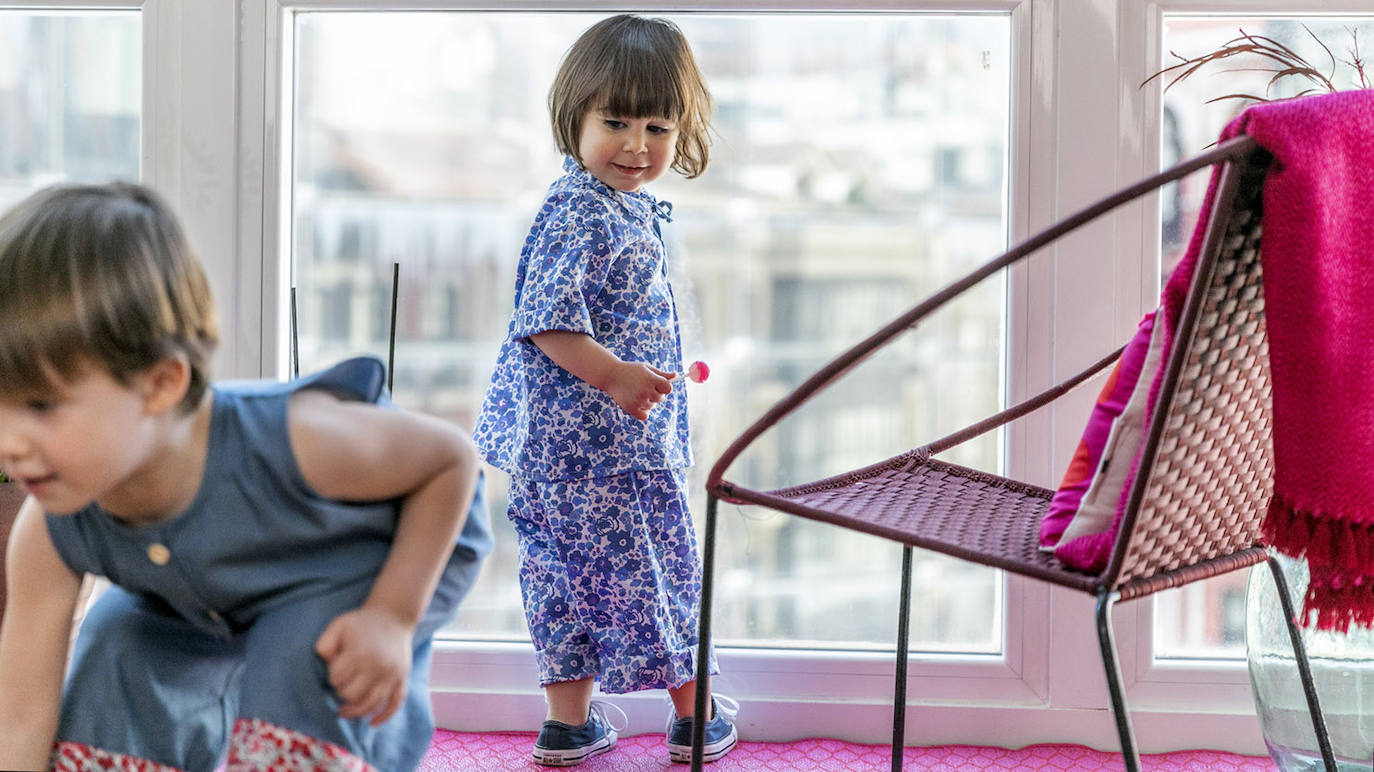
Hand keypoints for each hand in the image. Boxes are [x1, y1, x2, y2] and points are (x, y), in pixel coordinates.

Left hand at [314, 605, 413, 725]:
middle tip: (343, 679)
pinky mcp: (402, 679)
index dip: (332, 675)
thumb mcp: (338, 625)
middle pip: (351, 695)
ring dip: (355, 710)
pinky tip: (371, 723)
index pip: (336, 680)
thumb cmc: (362, 622)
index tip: (336, 665)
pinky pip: (394, 704)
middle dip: (342, 690)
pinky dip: (383, 716)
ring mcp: (392, 676)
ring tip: (344, 710)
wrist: (394, 616)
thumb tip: (326, 664)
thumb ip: (325, 644)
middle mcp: (378, 668)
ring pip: (370, 705)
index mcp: (360, 654)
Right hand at [605, 362, 674, 419]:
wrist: (611, 375)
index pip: (668, 389)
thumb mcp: (646, 368)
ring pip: (652, 406)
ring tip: (636, 392)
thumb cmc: (631, 370)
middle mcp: (646, 390)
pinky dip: (642, 411)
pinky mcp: (631, 409)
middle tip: (645, 387)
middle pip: (661, 398)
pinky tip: (635, 402)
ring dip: (647, 401)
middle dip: (656, 394)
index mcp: (651, 379)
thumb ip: (662, 374)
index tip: (659, 385)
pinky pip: (645, 415)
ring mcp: (639, 400)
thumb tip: (676, 375)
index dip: (665, 388)